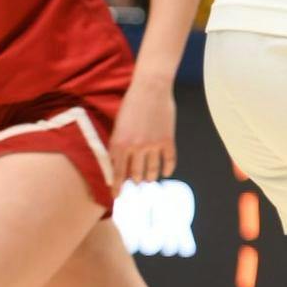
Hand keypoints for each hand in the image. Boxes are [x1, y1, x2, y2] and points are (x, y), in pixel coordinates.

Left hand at [107, 75, 176, 191]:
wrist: (151, 89)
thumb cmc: (131, 104)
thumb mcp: (118, 125)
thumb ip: (117, 144)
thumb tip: (118, 162)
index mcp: (120, 143)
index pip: (117, 172)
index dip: (117, 186)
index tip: (117, 196)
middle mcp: (136, 147)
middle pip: (135, 174)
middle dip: (135, 181)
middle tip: (136, 185)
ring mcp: (153, 145)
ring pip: (152, 170)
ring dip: (150, 177)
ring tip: (149, 179)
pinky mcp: (168, 140)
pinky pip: (169, 160)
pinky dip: (168, 168)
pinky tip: (166, 172)